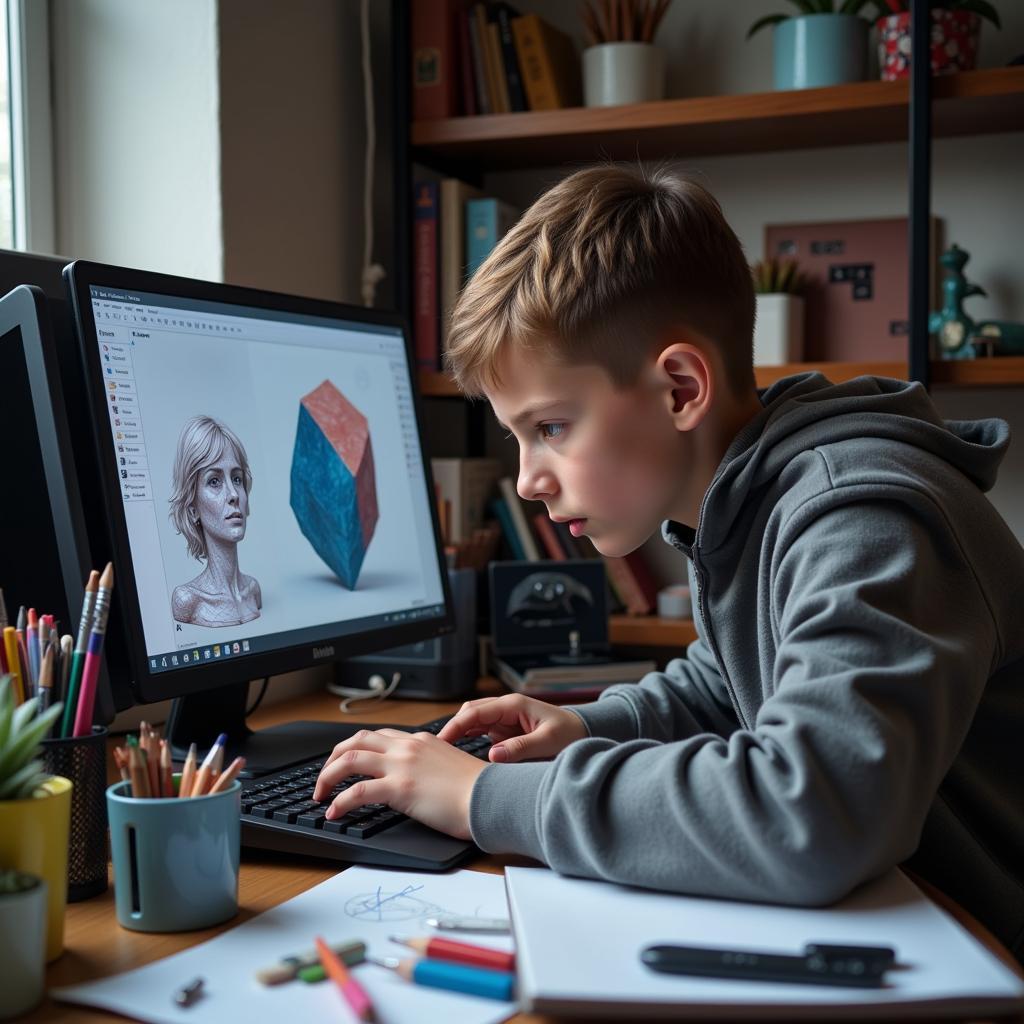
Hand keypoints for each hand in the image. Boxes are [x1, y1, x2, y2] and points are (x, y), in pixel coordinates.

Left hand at [312, 729, 486, 839]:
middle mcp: (408, 747)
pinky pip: (358, 791)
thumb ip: (429, 766)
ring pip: (349, 759)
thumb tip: (417, 781)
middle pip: (356, 740)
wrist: (492, 797)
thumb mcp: (450, 767)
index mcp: (420, 741)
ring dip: (327, 776)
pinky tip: (333, 813)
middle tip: (324, 778)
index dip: (355, 748)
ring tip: (320, 794)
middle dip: (333, 757)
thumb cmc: (479, 790)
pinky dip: (339, 802)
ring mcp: (402, 765)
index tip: (345, 763)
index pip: (378, 736)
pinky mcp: (400, 788)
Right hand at [437, 693, 586, 762]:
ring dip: (459, 734)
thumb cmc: (569, 734)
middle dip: (453, 728)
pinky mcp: (505, 730)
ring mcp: (504, 719)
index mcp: (513, 705)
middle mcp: (505, 708)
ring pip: (473, 722)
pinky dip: (469, 740)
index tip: (442, 741)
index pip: (476, 711)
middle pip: (470, 713)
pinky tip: (460, 753)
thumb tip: (493, 755)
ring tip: (445, 754)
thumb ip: (521, 748)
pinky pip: (481, 732)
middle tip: (438, 750)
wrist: (582, 733)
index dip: (456, 725)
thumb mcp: (548, 742)